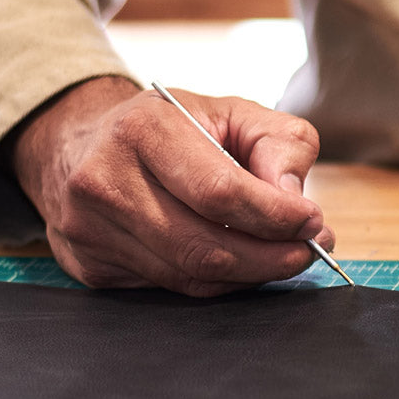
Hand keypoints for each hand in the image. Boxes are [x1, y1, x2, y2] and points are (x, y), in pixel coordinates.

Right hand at [13, 76, 327, 294]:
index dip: (272, 214)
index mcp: (144, 129)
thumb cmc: (174, 126)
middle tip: (310, 250)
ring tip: (287, 257)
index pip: (218, 190)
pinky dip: (217, 282)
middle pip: (202, 243)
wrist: (86, 141)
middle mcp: (106, 179)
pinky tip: (243, 263)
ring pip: (187, 273)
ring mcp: (90, 228)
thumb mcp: (233, 112)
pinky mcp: (90, 265)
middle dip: (269, 255)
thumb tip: (293, 198)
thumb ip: (278, 143)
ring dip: (249, 273)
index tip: (313, 221)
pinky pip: (170, 286)